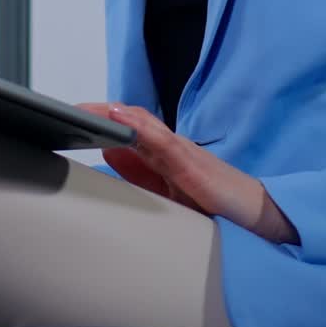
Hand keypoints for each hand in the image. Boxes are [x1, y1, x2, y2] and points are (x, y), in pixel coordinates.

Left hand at [79, 102, 299, 245]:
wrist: (259, 216)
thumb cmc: (217, 204)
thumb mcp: (170, 191)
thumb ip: (141, 173)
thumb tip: (108, 154)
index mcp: (162, 153)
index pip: (125, 127)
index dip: (98, 118)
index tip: (70, 118)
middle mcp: (170, 145)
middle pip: (128, 119)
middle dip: (96, 113)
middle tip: (66, 112)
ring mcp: (182, 152)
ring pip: (142, 124)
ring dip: (112, 114)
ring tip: (84, 110)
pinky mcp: (193, 165)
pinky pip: (164, 142)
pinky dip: (141, 128)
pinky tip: (122, 120)